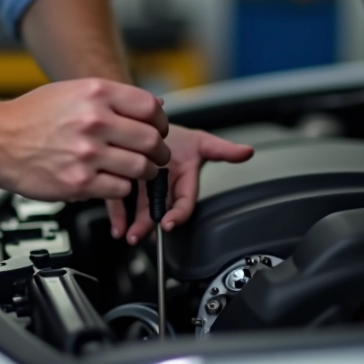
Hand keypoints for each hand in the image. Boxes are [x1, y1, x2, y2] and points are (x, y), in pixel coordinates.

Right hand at [0, 78, 170, 200]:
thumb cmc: (29, 117)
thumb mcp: (71, 91)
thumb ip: (111, 98)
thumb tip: (152, 106)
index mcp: (95, 93)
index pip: (150, 107)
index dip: (160, 121)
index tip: (157, 129)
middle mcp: (94, 121)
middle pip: (152, 139)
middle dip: (158, 151)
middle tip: (154, 156)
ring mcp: (88, 153)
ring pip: (141, 167)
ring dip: (145, 173)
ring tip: (136, 171)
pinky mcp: (80, 182)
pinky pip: (120, 189)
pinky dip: (122, 188)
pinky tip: (111, 181)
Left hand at [105, 125, 253, 243]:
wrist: (154, 127)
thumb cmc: (178, 138)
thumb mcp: (201, 141)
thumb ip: (223, 150)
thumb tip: (247, 152)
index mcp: (182, 182)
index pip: (184, 202)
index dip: (178, 214)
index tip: (170, 222)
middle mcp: (164, 188)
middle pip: (158, 210)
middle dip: (149, 225)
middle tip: (140, 235)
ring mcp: (144, 188)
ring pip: (139, 209)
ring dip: (133, 224)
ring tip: (127, 234)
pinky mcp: (125, 183)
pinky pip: (120, 201)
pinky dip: (117, 214)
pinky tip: (117, 225)